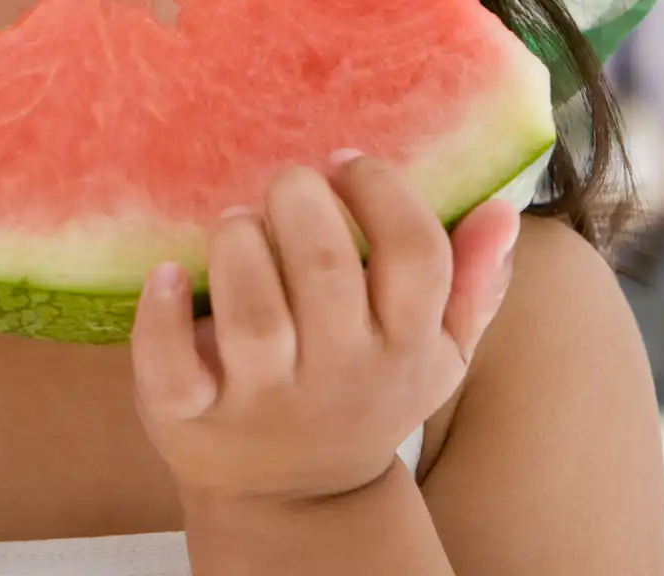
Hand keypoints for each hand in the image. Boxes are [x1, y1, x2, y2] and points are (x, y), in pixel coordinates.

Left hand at [130, 155, 518, 508]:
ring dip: (239, 246)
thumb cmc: (364, 393)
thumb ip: (470, 284)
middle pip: (324, 272)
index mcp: (405, 346)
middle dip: (300, 203)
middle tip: (286, 183)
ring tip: (235, 221)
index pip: (415, 256)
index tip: (346, 163)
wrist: (296, 499)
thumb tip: (502, 211)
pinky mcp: (191, 416)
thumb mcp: (435, 354)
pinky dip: (161, 318)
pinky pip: (172, 369)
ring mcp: (264, 400)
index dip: (382, 193)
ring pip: (253, 316)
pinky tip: (165, 274)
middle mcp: (339, 373)